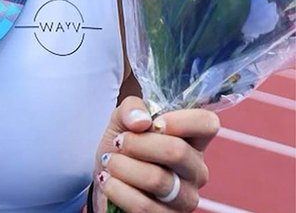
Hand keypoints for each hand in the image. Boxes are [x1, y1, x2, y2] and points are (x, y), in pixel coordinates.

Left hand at [94, 97, 219, 211]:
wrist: (103, 179)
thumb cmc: (121, 148)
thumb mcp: (121, 120)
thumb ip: (132, 109)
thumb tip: (141, 121)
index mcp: (192, 142)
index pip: (208, 124)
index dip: (181, 120)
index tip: (154, 123)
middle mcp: (196, 171)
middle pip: (177, 152)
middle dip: (137, 143)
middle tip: (119, 143)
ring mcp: (185, 198)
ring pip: (157, 180)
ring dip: (122, 166)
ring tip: (109, 162)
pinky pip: (143, 205)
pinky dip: (117, 189)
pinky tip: (108, 180)